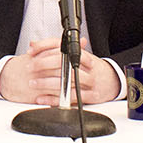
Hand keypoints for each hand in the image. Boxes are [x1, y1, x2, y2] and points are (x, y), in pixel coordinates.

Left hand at [0, 38, 118, 105]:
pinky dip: (54, 99)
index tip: (31, 51)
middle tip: (31, 67)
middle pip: (63, 63)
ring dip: (46, 83)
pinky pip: (70, 98)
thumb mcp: (75, 54)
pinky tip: (42, 98)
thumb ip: (54, 49)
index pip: (61, 47)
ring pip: (65, 81)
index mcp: (82, 54)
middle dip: (43, 65)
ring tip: (34, 83)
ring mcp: (89, 81)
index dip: (44, 47)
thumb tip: (33, 43)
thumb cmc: (89, 67)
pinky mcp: (90, 96)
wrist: (112, 80)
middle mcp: (86, 67)